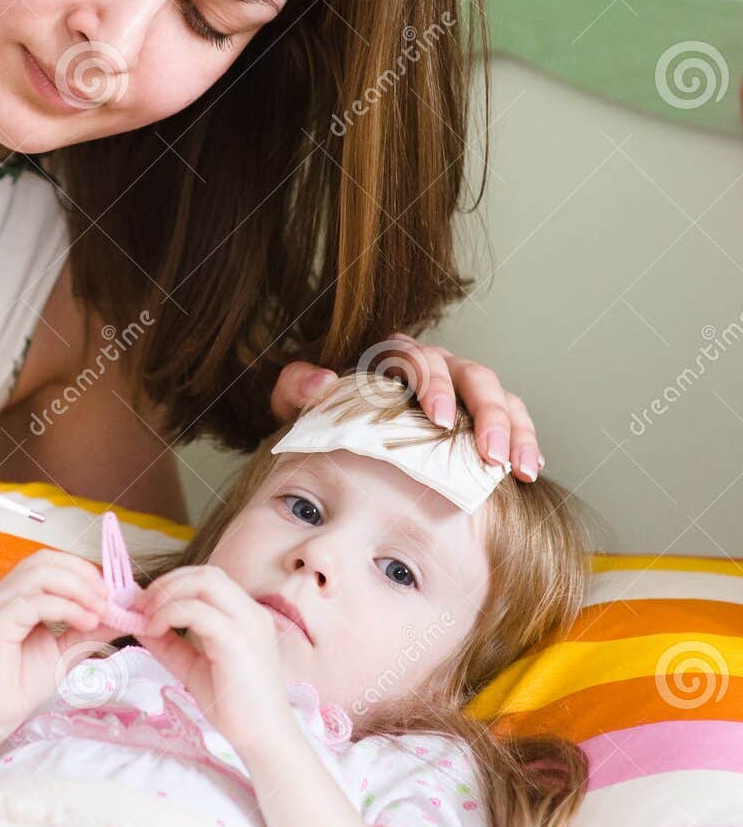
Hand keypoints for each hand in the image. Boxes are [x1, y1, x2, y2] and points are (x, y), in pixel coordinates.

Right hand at [0, 550, 123, 737]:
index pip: (50, 562)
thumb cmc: (21, 683)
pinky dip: (67, 607)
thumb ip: (90, 630)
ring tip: (100, 611)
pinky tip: (85, 622)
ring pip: (41, 574)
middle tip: (109, 598)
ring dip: (78, 588)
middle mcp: (4, 593)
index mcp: (17, 595)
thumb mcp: (66, 650)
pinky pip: (35, 602)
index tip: (112, 592)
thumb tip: (123, 615)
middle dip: (83, 574)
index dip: (82, 570)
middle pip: (45, 561)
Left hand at [137, 563, 293, 755]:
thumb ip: (168, 643)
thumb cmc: (233, 705)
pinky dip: (170, 613)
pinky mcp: (238, 642)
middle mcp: (252, 613)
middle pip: (206, 573)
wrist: (263, 739)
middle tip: (141, 605)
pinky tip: (156, 629)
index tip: (145, 602)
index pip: (208, 578)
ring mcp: (248, 625)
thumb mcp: (192, 665)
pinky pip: (199, 611)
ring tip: (147, 616)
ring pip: (205, 582)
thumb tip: (136, 621)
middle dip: (168, 582)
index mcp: (246, 616)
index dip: (173, 582)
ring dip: (168, 592)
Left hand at [271, 334, 543, 479]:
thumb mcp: (298, 402)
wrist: (334, 434)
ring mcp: (463, 390)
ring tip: (518, 469)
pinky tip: (529, 468)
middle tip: (489, 454)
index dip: (435, 385)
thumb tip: (323, 380)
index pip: (421, 358)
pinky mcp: (481, 416)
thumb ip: (297, 387)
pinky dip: (524, 440)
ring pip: (500, 396)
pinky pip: (513, 419)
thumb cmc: (323, 415)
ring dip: (514, 431)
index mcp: (395, 357)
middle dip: (486, 414)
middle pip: (473, 376)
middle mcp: (437, 367)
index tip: (439, 419)